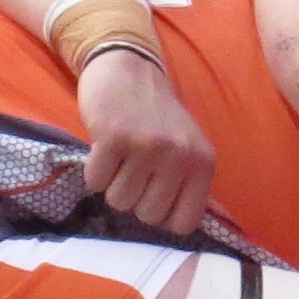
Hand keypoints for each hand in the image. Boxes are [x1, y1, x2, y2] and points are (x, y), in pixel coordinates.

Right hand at [77, 52, 216, 234]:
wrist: (131, 71)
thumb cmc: (159, 117)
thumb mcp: (189, 149)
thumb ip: (189, 185)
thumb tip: (183, 228)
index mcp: (204, 164)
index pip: (185, 223)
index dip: (163, 218)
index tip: (153, 200)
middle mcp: (180, 156)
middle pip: (148, 216)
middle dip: (135, 200)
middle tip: (134, 171)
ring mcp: (147, 147)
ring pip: (119, 202)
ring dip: (113, 185)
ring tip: (121, 158)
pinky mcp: (113, 138)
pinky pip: (96, 182)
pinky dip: (95, 172)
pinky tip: (105, 149)